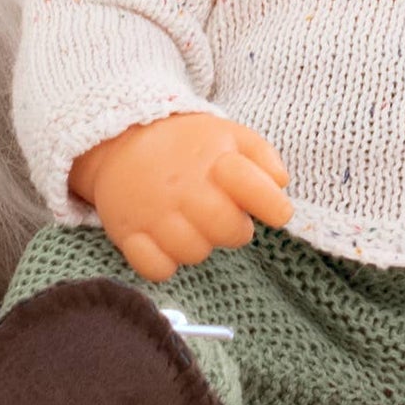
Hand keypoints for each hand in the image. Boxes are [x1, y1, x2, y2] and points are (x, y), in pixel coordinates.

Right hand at [69, 113, 293, 283]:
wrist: (123, 138)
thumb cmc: (188, 145)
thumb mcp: (230, 135)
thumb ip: (264, 157)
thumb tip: (281, 184)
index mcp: (215, 160)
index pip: (257, 190)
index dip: (274, 207)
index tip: (276, 212)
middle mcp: (184, 187)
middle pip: (227, 231)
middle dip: (234, 230)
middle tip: (224, 217)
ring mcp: (154, 211)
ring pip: (194, 254)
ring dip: (199, 244)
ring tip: (192, 224)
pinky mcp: (127, 233)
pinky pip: (156, 269)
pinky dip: (164, 263)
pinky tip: (166, 241)